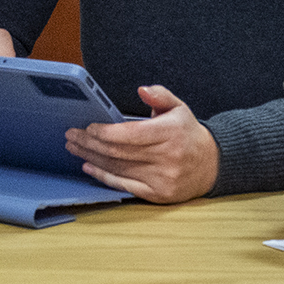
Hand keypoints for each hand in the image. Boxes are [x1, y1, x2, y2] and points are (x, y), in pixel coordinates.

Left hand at [65, 84, 219, 202]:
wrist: (211, 165)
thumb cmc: (188, 134)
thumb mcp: (179, 108)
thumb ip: (160, 95)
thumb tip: (142, 89)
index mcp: (169, 133)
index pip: (129, 134)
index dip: (103, 132)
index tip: (88, 128)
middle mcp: (166, 157)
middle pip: (117, 152)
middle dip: (89, 143)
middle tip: (72, 136)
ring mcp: (161, 178)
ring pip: (117, 168)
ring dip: (91, 158)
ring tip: (75, 149)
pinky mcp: (157, 194)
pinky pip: (124, 185)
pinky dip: (103, 176)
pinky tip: (89, 167)